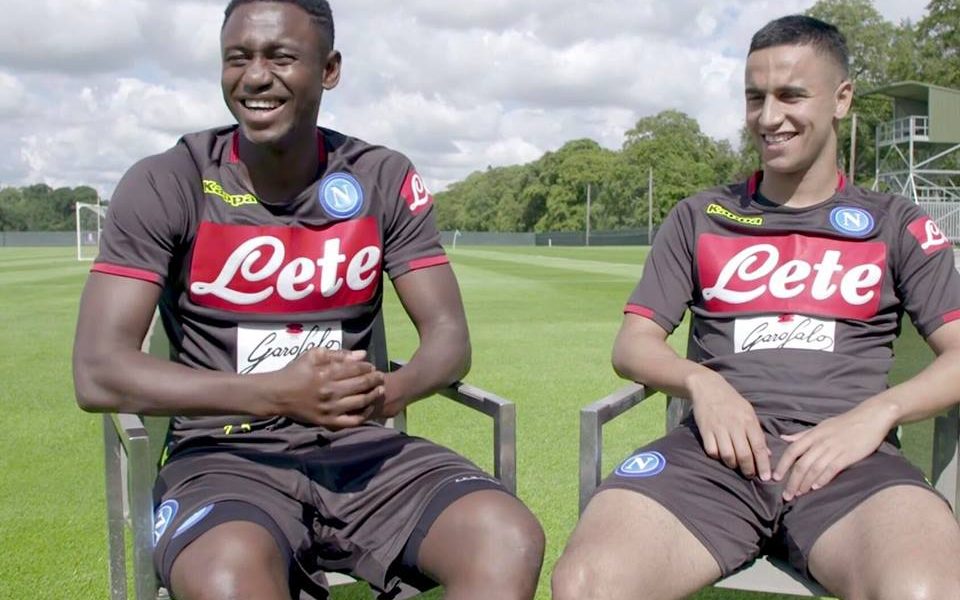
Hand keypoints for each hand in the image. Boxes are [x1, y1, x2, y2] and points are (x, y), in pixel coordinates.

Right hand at [267, 349, 384, 428]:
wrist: (277, 394)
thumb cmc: (296, 371)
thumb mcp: (313, 355)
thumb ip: (338, 353)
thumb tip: (362, 355)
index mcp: (326, 373)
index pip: (356, 369)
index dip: (368, 367)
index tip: (372, 366)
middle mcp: (330, 391)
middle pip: (361, 385)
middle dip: (375, 379)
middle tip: (380, 377)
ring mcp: (330, 409)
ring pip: (360, 402)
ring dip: (374, 395)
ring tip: (379, 390)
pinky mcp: (327, 422)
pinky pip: (351, 421)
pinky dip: (364, 415)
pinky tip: (368, 408)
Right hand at [690, 374, 770, 479]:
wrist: (707, 387)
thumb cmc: (732, 401)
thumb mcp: (749, 412)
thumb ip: (757, 433)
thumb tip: (767, 454)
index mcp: (748, 420)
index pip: (759, 447)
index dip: (763, 464)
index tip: (766, 477)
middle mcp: (734, 425)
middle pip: (743, 454)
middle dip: (748, 470)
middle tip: (750, 475)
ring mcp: (718, 428)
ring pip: (727, 455)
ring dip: (733, 465)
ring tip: (736, 466)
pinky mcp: (705, 430)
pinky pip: (712, 451)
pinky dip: (717, 457)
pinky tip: (721, 456)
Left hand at [773, 405, 890, 500]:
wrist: (870, 417)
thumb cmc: (845, 423)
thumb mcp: (821, 426)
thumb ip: (802, 435)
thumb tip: (784, 438)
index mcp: (813, 435)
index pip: (792, 451)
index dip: (782, 465)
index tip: (775, 478)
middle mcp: (820, 442)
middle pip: (801, 464)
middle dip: (792, 481)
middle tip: (787, 495)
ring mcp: (834, 449)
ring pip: (814, 469)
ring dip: (805, 484)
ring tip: (799, 494)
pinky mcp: (847, 455)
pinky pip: (832, 469)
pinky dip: (823, 479)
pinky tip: (816, 488)